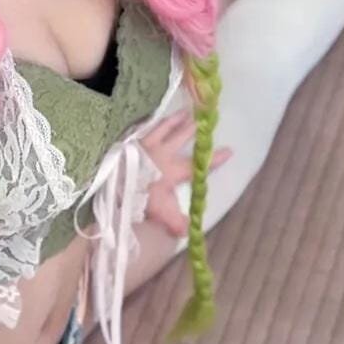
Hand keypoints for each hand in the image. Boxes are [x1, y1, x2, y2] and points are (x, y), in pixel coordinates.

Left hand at [139, 109, 232, 238]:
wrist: (113, 179)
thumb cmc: (139, 196)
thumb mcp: (160, 212)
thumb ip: (176, 221)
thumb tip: (189, 231)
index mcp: (173, 170)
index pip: (198, 165)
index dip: (214, 159)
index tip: (230, 150)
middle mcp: (162, 153)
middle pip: (180, 137)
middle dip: (192, 129)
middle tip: (202, 118)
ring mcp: (145, 144)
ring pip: (163, 128)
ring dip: (174, 120)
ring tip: (183, 112)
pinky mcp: (131, 141)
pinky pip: (144, 128)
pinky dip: (151, 122)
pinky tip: (151, 118)